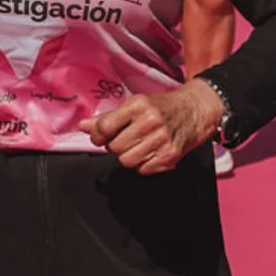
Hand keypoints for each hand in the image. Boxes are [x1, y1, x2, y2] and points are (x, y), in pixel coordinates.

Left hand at [80, 78, 224, 175]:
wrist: (193, 111)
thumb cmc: (161, 107)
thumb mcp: (134, 105)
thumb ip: (107, 118)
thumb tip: (82, 126)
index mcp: (138, 106)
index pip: (104, 128)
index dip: (97, 135)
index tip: (100, 136)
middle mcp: (150, 122)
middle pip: (114, 148)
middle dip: (115, 146)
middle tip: (124, 138)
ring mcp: (161, 140)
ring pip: (127, 161)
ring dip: (128, 156)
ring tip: (137, 145)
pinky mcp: (170, 156)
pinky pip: (143, 170)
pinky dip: (143, 164)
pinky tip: (149, 152)